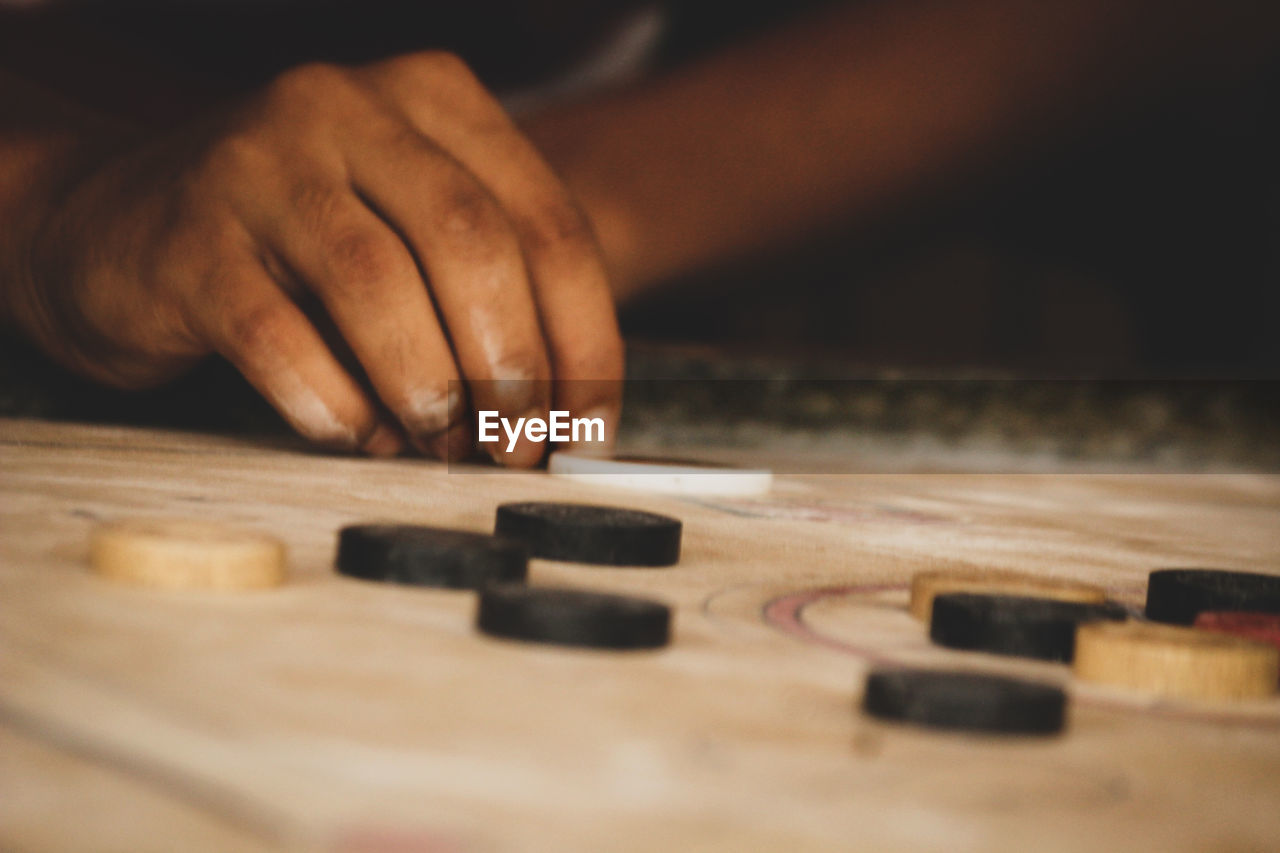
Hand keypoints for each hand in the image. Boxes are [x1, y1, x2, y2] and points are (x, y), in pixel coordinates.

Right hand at [11, 53, 622, 464]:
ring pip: (379, 284)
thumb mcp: (411, 232)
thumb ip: (489, 295)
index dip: (585, 342)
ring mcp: (261, 164)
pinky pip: (279, 336)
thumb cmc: (300, 245)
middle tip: (516, 447)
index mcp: (433, 98)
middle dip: (512, 365)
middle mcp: (349, 108)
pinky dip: (334, 405)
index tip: (589, 429)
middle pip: (473, 242)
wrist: (120, 222)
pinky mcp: (189, 237)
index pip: (550, 224)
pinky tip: (359, 436)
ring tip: (442, 447)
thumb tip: (565, 417)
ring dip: (429, 388)